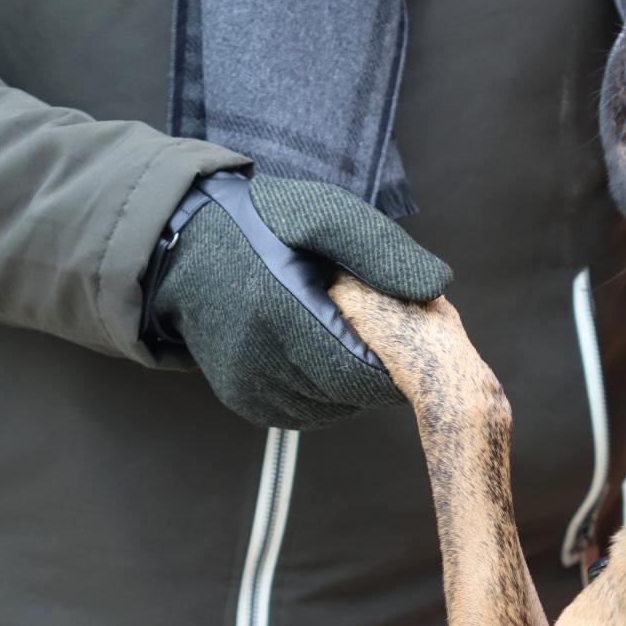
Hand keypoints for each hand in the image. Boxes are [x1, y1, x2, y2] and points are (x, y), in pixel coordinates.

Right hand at [153, 174, 451, 428]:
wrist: (189, 246)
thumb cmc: (268, 225)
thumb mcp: (328, 215)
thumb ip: (381, 250)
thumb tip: (437, 289)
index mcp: (282, 310)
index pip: (361, 371)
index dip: (394, 361)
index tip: (405, 334)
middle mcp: (258, 359)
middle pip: (350, 393)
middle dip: (377, 369)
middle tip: (378, 329)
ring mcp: (246, 385)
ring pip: (331, 407)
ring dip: (351, 380)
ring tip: (344, 332)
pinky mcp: (241, 398)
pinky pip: (305, 411)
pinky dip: (325, 389)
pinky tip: (319, 349)